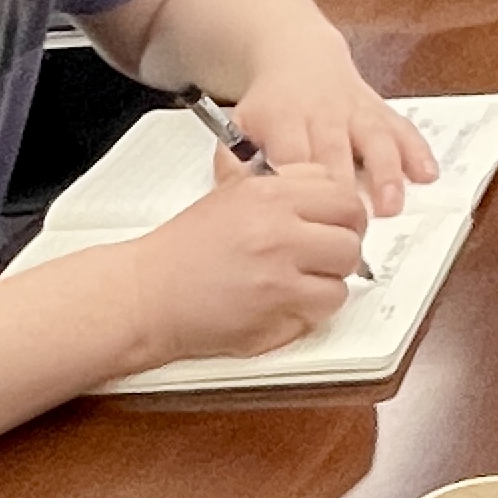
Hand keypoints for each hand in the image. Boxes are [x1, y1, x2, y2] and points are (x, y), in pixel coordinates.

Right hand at [125, 164, 371, 362]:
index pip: (344, 194)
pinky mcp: (274, 311)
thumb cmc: (185, 249)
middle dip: (342, 248)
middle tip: (322, 257)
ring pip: (344, 275)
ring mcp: (279, 272)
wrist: (145, 294)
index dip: (346, 214)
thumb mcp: (236, 194)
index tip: (336, 225)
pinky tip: (287, 304)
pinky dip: (312, 310)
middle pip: (352, 234)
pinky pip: (322, 309)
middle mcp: (278, 228)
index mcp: (270, 192)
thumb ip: (287, 187)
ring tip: (300, 283)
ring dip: (328, 282)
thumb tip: (335, 193)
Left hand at [222, 51, 436, 216]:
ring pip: (375, 140)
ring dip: (386, 173)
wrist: (298, 55)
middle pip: (336, 153)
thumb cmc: (271, 105)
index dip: (299, 188)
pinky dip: (417, 151)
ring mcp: (355, 111)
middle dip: (345, 189)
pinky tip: (427, 175)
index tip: (303, 225)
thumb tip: (236, 198)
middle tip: (350, 229)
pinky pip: (402, 129)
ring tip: (391, 206)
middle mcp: (323, 115)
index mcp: (284, 120)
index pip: (292, 156)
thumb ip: (233, 163)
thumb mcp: (238, 126)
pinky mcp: (380, 110)